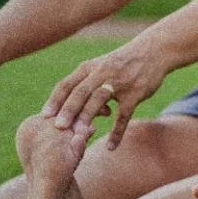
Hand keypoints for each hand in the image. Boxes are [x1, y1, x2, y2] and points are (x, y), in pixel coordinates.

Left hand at [42, 36, 165, 148]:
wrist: (153, 51)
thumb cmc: (123, 63)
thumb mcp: (101, 66)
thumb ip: (85, 84)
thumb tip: (68, 107)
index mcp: (90, 68)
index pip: (67, 84)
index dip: (55, 100)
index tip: (44, 115)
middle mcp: (102, 73)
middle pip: (80, 92)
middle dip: (68, 109)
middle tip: (57, 127)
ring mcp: (119, 83)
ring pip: (99, 100)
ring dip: (88, 117)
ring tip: (79, 135)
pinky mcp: (135, 94)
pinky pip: (124, 115)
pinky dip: (117, 132)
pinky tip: (112, 146)